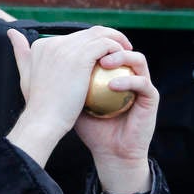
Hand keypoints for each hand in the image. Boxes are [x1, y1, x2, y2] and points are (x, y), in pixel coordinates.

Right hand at [6, 26, 130, 166]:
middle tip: (121, 50)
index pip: (75, 37)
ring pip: (101, 34)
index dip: (91, 43)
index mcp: (42, 45)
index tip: (102, 55)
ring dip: (117, 40)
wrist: (43, 121)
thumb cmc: (38, 106)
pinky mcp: (82, 56)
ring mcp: (67, 48)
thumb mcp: (26, 77)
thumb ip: (21, 54)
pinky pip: (107, 45)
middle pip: (89, 32)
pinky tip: (123, 62)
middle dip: (108, 37)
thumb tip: (12, 33)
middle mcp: (53, 42)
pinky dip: (118, 50)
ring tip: (126, 53)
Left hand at [74, 50, 157, 193]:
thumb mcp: (69, 99)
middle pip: (121, 46)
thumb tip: (42, 60)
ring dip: (120, 57)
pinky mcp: (151, 97)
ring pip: (137, 59)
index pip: (103, 46)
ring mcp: (141, 83)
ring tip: (103, 62)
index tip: (76, 45)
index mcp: (111, 71)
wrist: (108, 151)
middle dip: (107, 42)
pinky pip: (142, 82)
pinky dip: (127, 81)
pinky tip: (111, 86)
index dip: (92, 41)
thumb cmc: (87, 126)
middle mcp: (127, 73)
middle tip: (89, 49)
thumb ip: (61, 80)